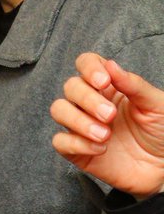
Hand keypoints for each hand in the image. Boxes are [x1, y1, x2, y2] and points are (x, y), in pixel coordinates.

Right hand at [50, 53, 163, 199]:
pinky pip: (60, 141)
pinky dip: (77, 143)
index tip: (103, 81)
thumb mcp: (157, 105)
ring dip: (78, 121)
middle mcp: (90, 103)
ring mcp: (81, 126)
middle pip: (71, 86)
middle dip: (87, 99)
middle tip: (110, 115)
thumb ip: (134, 84)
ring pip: (59, 110)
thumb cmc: (162, 132)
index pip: (86, 63)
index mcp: (109, 86)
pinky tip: (100, 149)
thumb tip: (110, 65)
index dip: (89, 68)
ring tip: (105, 135)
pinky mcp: (77, 150)